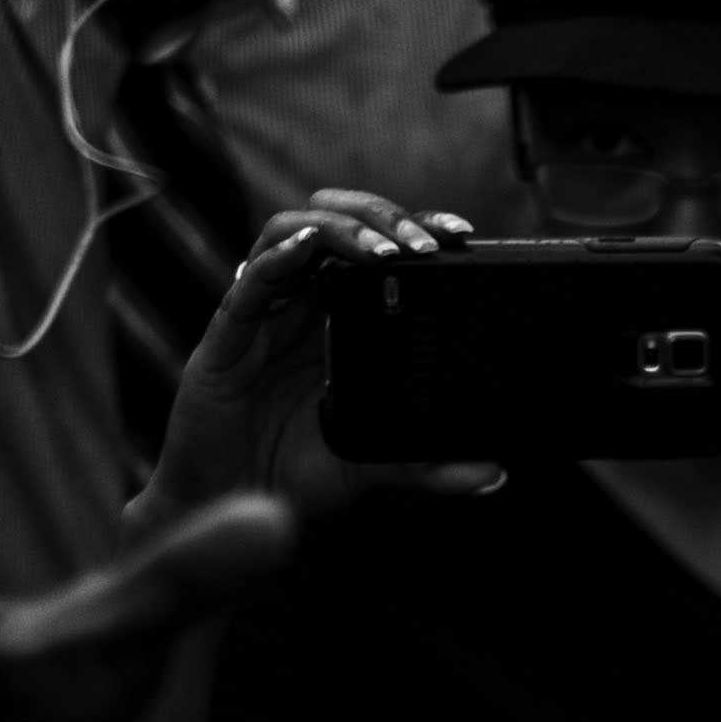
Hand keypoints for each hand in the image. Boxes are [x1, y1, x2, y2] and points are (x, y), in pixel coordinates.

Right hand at [138, 190, 499, 530]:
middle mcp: (301, 306)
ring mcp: (264, 315)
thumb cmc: (295, 474)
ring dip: (339, 230)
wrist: (235, 505)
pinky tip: (307, 252)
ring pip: (291, 233)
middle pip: (334, 222)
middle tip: (423, 244)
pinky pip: (249, 282)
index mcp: (338, 320)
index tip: (457, 235)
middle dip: (381, 217)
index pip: (374, 249)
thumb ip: (426, 465)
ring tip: (381, 251)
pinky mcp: (227, 335)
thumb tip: (493, 474)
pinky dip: (278, 258)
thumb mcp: (372, 467)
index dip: (411, 229)